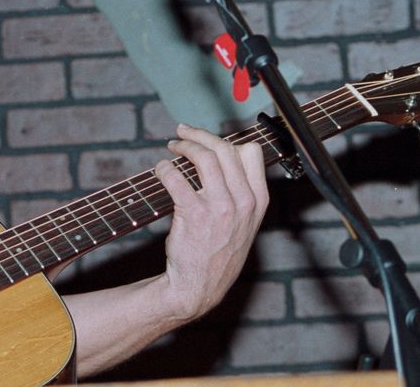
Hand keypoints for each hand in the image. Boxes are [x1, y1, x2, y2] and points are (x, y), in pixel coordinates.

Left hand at [153, 123, 267, 320]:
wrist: (199, 287)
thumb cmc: (217, 251)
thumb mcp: (243, 223)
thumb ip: (239, 192)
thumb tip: (224, 156)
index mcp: (258, 201)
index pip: (251, 153)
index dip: (226, 139)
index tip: (207, 138)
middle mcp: (244, 202)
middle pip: (225, 149)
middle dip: (200, 135)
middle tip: (182, 132)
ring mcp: (221, 208)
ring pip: (204, 157)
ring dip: (184, 145)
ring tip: (172, 147)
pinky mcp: (195, 214)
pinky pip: (177, 177)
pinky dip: (165, 168)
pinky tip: (161, 170)